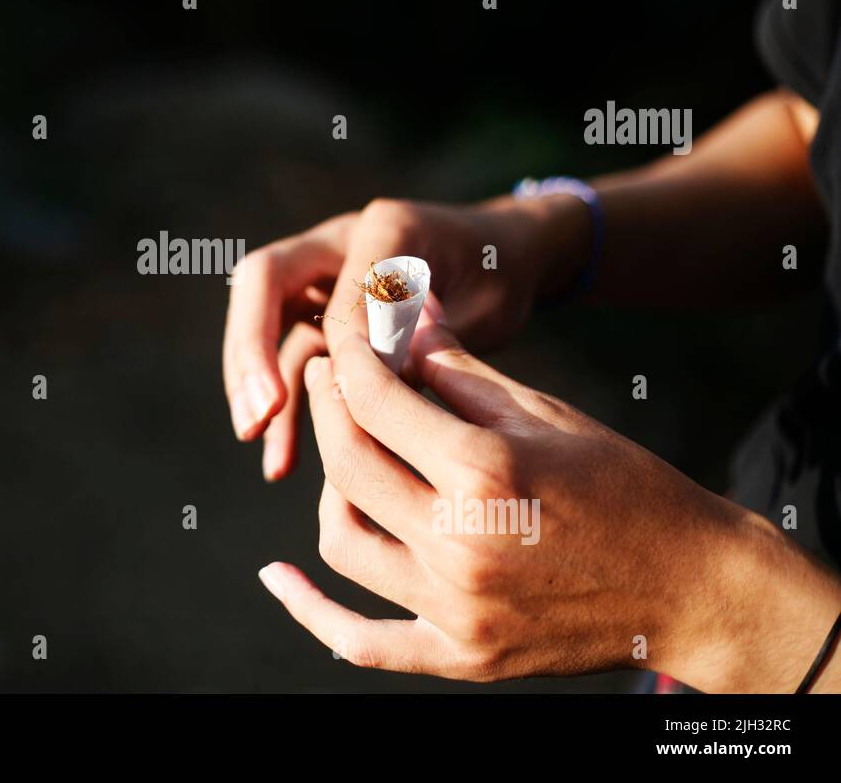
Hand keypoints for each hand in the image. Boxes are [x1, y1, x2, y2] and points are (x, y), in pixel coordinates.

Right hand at [223, 195, 586, 479]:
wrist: (502, 259)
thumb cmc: (502, 277)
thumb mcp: (485, 303)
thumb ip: (432, 329)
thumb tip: (376, 363)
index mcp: (385, 228)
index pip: (335, 280)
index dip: (332, 339)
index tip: (344, 396)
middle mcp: (338, 243)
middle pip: (264, 285)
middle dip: (252, 355)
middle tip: (257, 419)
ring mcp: (321, 277)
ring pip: (267, 327)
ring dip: (257, 391)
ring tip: (272, 461)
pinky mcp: (318, 314)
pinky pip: (292, 359)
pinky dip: (287, 408)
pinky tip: (282, 463)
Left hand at [257, 304, 840, 690]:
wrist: (691, 586)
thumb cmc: (625, 486)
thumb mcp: (544, 413)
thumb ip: (457, 369)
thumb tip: (397, 313)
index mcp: (487, 471)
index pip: (378, 402)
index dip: (348, 360)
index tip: (338, 339)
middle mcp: (461, 543)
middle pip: (348, 465)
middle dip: (328, 407)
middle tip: (328, 378)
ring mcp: (456, 609)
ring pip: (341, 539)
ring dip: (328, 489)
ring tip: (348, 458)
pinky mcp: (460, 656)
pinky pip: (361, 640)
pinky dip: (312, 611)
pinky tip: (278, 579)